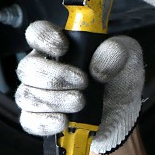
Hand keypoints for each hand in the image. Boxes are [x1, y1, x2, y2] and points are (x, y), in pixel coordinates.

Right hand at [14, 20, 144, 154]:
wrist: (123, 114)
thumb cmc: (120, 79)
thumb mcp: (128, 57)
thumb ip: (115, 52)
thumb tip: (97, 67)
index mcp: (61, 46)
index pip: (37, 33)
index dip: (44, 38)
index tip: (64, 47)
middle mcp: (44, 68)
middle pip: (27, 68)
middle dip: (55, 76)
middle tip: (83, 82)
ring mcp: (38, 95)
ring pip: (27, 95)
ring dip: (55, 100)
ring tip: (81, 102)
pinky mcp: (39, 119)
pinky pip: (29, 121)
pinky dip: (45, 122)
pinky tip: (64, 121)